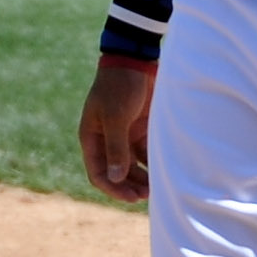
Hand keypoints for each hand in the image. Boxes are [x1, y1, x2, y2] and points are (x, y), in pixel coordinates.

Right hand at [79, 63, 155, 199]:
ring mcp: (124, 134)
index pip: (98, 172)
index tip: (131, 197)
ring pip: (132, 165)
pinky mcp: (141, 128)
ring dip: (141, 177)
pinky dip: (152, 163)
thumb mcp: (116, 117)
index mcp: (92, 137)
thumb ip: (116, 148)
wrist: (136, 59)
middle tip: (146, 196)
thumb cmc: (120, 86)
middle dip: (129, 185)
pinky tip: (164, 172)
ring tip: (156, 187)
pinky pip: (145, 153)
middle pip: (116, 172)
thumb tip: (115, 178)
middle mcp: (107, 139)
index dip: (112, 188)